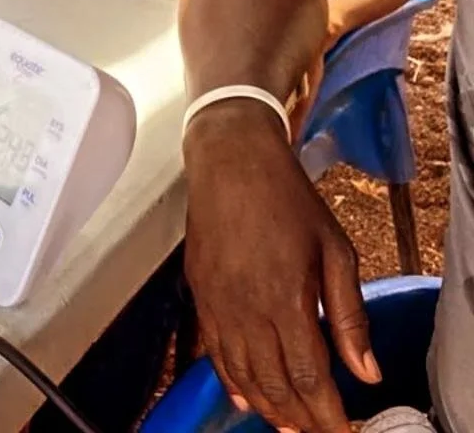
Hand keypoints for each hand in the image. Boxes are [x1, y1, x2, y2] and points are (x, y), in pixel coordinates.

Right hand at [184, 104, 378, 432]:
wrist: (231, 159)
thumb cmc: (285, 197)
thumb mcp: (335, 249)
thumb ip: (349, 314)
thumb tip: (365, 371)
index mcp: (284, 297)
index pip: (307, 377)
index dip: (326, 414)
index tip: (341, 430)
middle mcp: (245, 306)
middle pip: (272, 383)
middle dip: (297, 418)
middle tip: (317, 431)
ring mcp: (217, 300)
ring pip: (239, 373)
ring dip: (265, 405)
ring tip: (287, 423)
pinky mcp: (199, 290)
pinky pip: (212, 349)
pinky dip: (229, 379)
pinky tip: (244, 395)